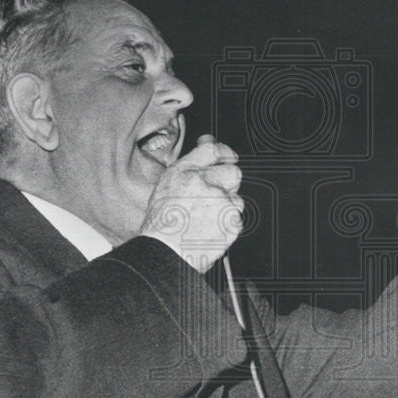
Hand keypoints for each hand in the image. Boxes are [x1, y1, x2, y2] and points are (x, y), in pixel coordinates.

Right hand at [139, 134, 243, 272]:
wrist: (165, 254)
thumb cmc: (161, 226)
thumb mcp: (166, 187)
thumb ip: (189, 167)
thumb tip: (209, 143)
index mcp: (184, 172)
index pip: (212, 150)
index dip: (223, 151)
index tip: (228, 155)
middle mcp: (204, 183)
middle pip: (233, 172)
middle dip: (228, 182)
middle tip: (215, 196)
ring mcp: (220, 202)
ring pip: (236, 198)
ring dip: (226, 207)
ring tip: (206, 220)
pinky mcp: (231, 222)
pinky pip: (236, 219)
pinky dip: (226, 225)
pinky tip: (209, 231)